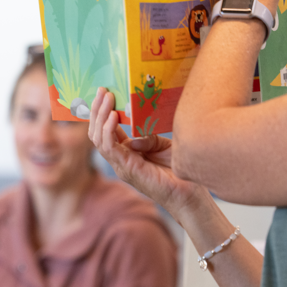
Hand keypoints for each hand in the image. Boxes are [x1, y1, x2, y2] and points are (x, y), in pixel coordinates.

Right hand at [90, 88, 208, 220]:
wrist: (189, 195)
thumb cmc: (178, 171)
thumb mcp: (163, 145)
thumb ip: (148, 136)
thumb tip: (134, 134)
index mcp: (126, 153)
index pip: (105, 131)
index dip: (102, 112)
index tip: (105, 92)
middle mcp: (119, 159)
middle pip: (97, 133)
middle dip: (97, 111)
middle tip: (102, 90)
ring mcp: (120, 165)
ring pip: (99, 139)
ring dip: (100, 117)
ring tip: (107, 99)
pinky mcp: (126, 169)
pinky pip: (109, 147)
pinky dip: (108, 130)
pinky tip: (114, 116)